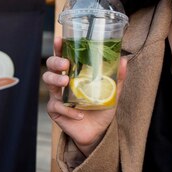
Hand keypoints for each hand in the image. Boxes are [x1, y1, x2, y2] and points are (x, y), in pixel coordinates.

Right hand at [42, 37, 127, 155]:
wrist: (98, 132)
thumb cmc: (101, 108)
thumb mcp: (112, 92)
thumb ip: (118, 78)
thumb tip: (123, 60)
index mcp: (73, 74)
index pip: (63, 56)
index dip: (59, 47)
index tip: (59, 39)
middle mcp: (62, 82)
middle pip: (51, 67)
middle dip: (55, 62)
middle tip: (65, 64)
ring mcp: (57, 96)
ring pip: (48, 82)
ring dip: (56, 80)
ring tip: (67, 82)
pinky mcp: (55, 110)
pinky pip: (57, 106)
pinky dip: (69, 110)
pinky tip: (80, 114)